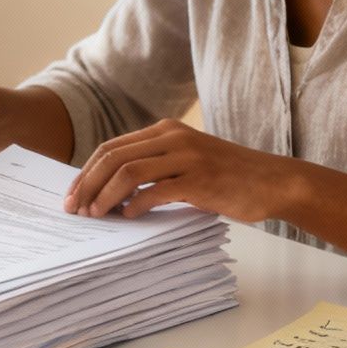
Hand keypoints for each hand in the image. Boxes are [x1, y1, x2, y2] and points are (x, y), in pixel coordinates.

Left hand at [64, 119, 289, 222]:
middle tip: (75, 209)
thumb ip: (154, 169)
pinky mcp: (199, 179)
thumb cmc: (229, 177)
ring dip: (104, 195)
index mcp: (166, 130)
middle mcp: (173, 137)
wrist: (274, 181)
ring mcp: (187, 156)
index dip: (86, 172)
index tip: (73, 195)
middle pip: (112, 157)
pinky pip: (155, 190)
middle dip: (86, 184)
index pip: (111, 147)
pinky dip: (135, 204)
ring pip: (128, 171)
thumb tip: (111, 193)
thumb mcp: (187, 163)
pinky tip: (128, 217)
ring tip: (96, 215)